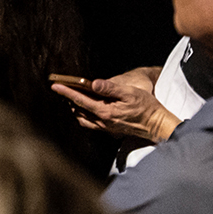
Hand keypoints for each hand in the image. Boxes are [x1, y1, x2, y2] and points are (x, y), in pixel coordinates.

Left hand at [52, 67, 180, 141]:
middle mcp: (102, 122)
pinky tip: (86, 110)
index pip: (80, 100)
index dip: (66, 92)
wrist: (156, 125)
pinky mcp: (110, 130)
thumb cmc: (146, 107)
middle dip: (68, 99)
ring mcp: (105, 127)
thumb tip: (93, 83)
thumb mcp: (130, 93)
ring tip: (71, 98)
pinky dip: (84, 116)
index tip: (55, 85)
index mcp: (105, 111)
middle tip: (61, 89)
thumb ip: (110, 88)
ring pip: (83, 119)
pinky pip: (91, 124)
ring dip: (75, 109)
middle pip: (78, 110)